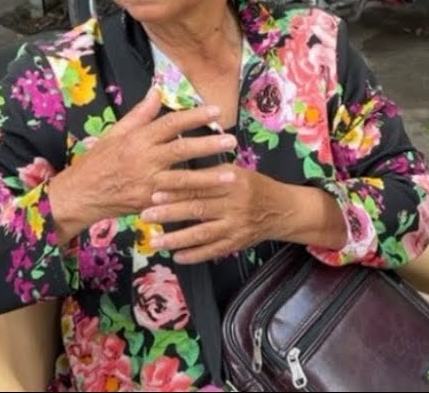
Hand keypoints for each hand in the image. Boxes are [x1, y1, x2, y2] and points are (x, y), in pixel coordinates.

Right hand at [48, 87, 235, 236]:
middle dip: (208, 144)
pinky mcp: (147, 202)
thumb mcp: (114, 134)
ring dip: (208, 178)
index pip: (170, 123)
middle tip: (232, 140)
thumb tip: (157, 90)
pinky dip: (193, 198)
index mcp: (137, 139)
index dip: (194, 116)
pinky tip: (213, 197)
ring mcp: (145, 183)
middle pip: (180, 150)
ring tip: (231, 174)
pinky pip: (174, 200)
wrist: (77, 195)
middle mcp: (143, 159)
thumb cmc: (97, 162)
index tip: (217, 111)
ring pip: (182, 179)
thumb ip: (139, 114)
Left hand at [141, 164, 284, 263]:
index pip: (200, 185)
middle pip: (198, 209)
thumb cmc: (254, 186)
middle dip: (169, 213)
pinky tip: (177, 257)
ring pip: (202, 233)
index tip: (154, 192)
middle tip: (146, 215)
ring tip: (155, 241)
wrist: (283, 209)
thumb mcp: (237, 172)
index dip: (176, 189)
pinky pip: (213, 251)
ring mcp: (237, 225)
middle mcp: (236, 204)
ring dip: (176, 239)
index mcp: (233, 182)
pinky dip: (194, 255)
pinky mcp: (238, 243)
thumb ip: (210, 173)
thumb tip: (175, 173)